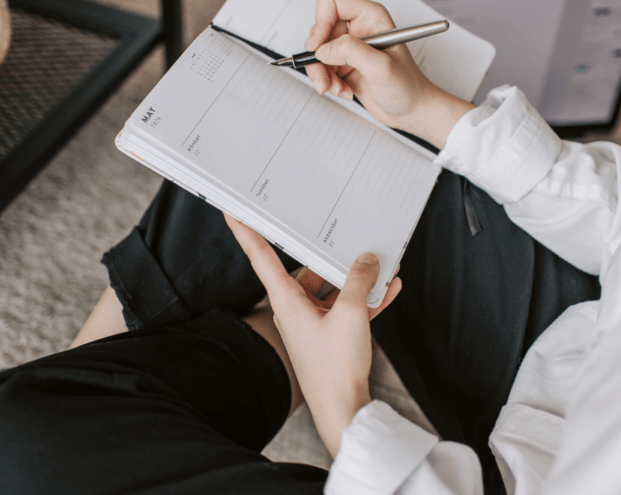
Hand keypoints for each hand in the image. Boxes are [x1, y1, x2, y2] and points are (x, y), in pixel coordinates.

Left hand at [224, 214, 401, 456]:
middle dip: (333, 258)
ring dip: (357, 280)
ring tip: (382, 265)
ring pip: (332, 290)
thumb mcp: (352, 314)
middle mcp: (293, 309)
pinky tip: (389, 289)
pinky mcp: (328, 335)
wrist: (343, 410)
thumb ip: (359, 281)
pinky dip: (365, 299)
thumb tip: (366, 260)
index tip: (232, 210)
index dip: (245, 231)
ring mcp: (311, 323)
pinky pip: (346, 309)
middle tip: (349, 238)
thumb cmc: (336, 368)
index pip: (260, 256)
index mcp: (286, 301)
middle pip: (309, 270)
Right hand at [305, 0, 474, 148]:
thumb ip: (351, 52)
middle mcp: (359, 28)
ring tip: (338, 89)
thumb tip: (323, 49)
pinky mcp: (345, 65)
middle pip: (319, 30)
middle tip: (325, 78)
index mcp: (370, 16)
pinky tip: (345, 91)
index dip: (320, 23)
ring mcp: (351, 47)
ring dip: (323, 74)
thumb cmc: (408, 87)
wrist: (413, 111)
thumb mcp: (381, 68)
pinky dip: (328, 83)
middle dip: (319, 57)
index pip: (331, 2)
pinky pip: (322, 68)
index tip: (317, 48)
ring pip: (318, 52)